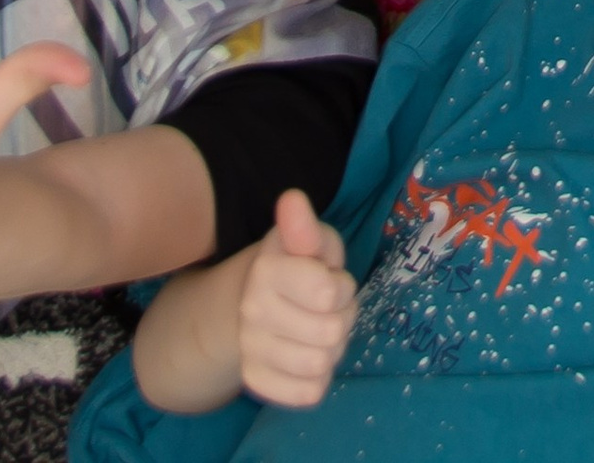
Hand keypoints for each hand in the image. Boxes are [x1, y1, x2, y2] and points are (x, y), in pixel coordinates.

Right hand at [237, 190, 355, 405]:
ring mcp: (250, 350)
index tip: (331, 279)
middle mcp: (250, 313)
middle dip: (343, 317)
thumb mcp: (310, 240)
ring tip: (322, 328)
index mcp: (265, 272)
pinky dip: (319, 378)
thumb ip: (305, 226)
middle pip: (330, 333)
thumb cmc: (301, 264)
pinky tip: (310, 356)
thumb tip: (292, 200)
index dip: (342, 288)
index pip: (328, 294)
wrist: (263, 300)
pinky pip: (307, 393)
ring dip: (333, 348)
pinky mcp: (257, 382)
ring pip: (320, 364)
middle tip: (331, 307)